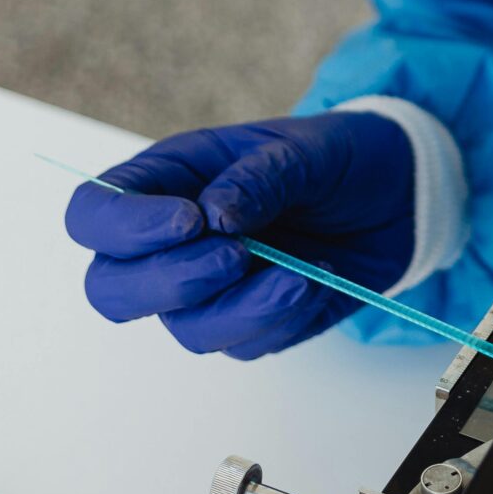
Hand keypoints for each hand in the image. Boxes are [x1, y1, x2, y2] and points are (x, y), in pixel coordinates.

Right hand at [64, 112, 413, 358]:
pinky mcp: (249, 322)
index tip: (188, 221)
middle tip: (233, 256)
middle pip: (112, 289)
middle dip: (168, 282)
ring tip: (298, 273)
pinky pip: (244, 344)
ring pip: (183, 328)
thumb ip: (259, 176)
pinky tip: (317, 280)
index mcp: (166, 180)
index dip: (122, 227)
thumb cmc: (338, 157)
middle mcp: (172, 241)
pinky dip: (282, 317)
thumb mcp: (306, 148)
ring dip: (240, 307)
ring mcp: (207, 289)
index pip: (93, 212)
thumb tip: (215, 214)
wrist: (399, 195)